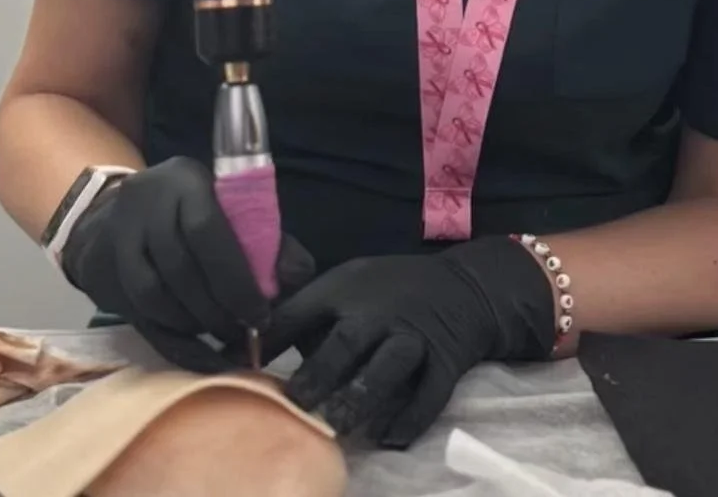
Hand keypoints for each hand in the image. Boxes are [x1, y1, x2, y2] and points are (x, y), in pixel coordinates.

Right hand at [60, 157, 313, 372]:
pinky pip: (142, 317)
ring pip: (155, 294)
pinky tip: (203, 354)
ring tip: (225, 337)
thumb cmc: (195, 212)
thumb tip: (296, 275)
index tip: (260, 313)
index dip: (235, 278)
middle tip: (244, 332)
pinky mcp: (108, 273)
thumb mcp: (233, 209)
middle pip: (180, 266)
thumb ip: (269, 239)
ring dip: (195, 324)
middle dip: (218, 307)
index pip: (206, 230)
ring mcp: (121, 238)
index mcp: (185, 180)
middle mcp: (147, 203)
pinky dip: (176, 342)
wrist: (120, 213)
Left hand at [267, 237, 555, 447]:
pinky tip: (391, 438)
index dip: (277, 336)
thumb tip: (256, 342)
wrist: (466, 288)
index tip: (252, 364)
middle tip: (297, 403)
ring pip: (390, 364)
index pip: (304, 309)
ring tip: (341, 425)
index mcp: (348, 287)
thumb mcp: (351, 281)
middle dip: (321, 371)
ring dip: (364, 394)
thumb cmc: (392, 290)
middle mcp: (382, 310)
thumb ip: (311, 308)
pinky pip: (432, 392)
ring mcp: (416, 336)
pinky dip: (412, 416)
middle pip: (348, 339)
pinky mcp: (447, 361)